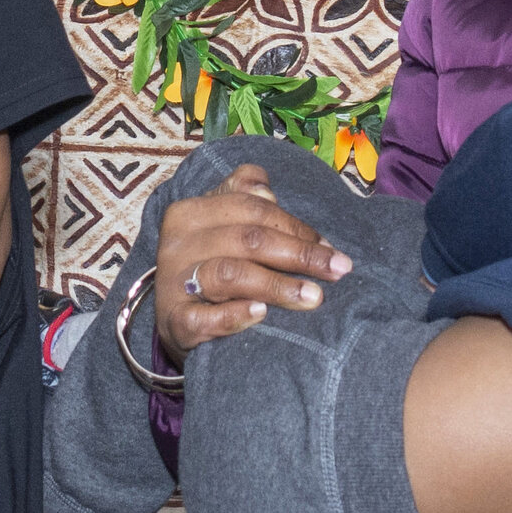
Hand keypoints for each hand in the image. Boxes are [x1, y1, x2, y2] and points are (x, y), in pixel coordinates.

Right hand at [152, 165, 355, 356]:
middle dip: (299, 254)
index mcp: (191, 212)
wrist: (175, 320)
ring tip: (314, 297)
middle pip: (247, 239)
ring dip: (277, 285)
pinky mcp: (174, 322)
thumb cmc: (208, 264)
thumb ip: (242, 197)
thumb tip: (267, 190)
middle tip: (338, 270)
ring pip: (229, 274)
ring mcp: (173, 284)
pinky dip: (234, 315)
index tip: (330, 247)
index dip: (296, 226)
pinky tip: (261, 313)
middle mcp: (178, 244)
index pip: (251, 209)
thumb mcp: (218, 225)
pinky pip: (203, 318)